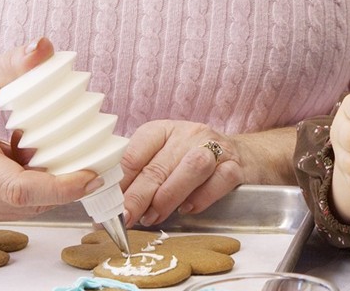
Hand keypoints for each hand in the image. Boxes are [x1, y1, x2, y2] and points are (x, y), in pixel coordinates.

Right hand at [0, 39, 98, 221]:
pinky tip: (21, 159)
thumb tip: (43, 47)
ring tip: (39, 149)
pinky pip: (7, 208)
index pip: (19, 189)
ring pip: (21, 209)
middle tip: (82, 155)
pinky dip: (25, 189)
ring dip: (43, 186)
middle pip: (27, 202)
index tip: (91, 176)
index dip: (61, 188)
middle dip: (62, 184)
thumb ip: (13, 64)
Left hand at [119, 120, 249, 226]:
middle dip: (138, 197)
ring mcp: (215, 148)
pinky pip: (218, 181)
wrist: (241, 156)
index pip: (134, 152)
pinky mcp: (235, 166)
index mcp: (163, 130)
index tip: (108, 206)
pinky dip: (201, 198)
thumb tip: (111, 206)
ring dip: (168, 197)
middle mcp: (189, 134)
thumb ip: (139, 177)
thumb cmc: (190, 161)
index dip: (119, 182)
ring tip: (154, 217)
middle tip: (126, 219)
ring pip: (191, 168)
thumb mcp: (162, 159)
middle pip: (159, 166)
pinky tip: (188, 209)